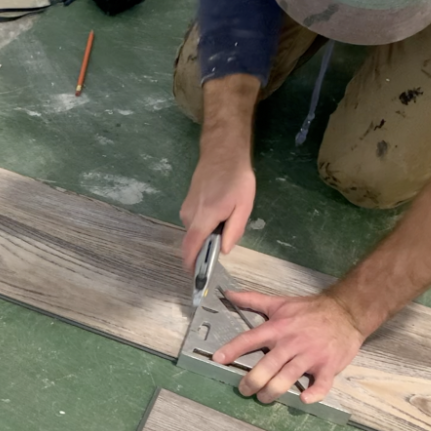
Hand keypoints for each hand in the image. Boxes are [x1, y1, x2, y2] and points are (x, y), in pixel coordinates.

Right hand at [180, 149, 254, 270]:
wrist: (222, 153)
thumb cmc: (236, 179)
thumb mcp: (243, 206)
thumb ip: (234, 231)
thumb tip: (223, 251)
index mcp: (204, 218)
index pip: (191, 246)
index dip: (191, 264)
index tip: (195, 277)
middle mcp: (190, 215)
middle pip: (192, 241)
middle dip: (203, 250)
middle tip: (222, 246)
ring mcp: (186, 208)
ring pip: (194, 231)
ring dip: (205, 235)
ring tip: (224, 223)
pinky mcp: (187, 203)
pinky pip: (194, 222)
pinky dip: (203, 226)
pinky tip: (218, 214)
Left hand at [213, 289, 365, 403]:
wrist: (346, 312)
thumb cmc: (309, 310)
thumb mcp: (279, 303)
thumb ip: (252, 300)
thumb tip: (228, 293)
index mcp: (278, 328)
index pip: (250, 339)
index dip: (232, 349)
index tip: (217, 360)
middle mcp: (291, 343)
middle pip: (267, 365)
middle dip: (252, 381)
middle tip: (243, 390)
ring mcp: (310, 356)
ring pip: (287, 378)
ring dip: (272, 392)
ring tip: (263, 398)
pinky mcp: (328, 366)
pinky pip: (322, 384)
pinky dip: (314, 394)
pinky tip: (303, 400)